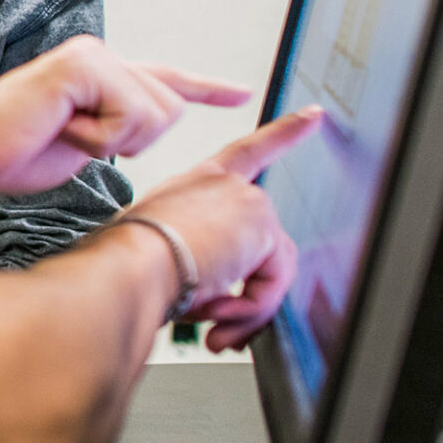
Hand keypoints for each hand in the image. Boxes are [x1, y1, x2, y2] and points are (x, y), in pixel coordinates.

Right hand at [0, 36, 253, 192]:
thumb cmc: (13, 153)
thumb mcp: (84, 147)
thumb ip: (117, 131)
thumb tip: (144, 129)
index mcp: (102, 77)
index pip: (165, 80)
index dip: (206, 88)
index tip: (240, 94)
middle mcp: (102, 58)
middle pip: (169, 109)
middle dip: (133, 141)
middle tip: (76, 138)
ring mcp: (93, 56)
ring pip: (153, 115)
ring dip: (111, 141)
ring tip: (64, 132)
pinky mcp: (84, 64)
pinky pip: (127, 115)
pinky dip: (97, 137)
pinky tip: (62, 127)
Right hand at [114, 108, 319, 350]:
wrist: (129, 264)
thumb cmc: (129, 261)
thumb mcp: (166, 253)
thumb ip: (204, 264)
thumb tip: (221, 304)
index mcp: (197, 185)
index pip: (249, 151)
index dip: (285, 133)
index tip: (313, 116)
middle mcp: (224, 186)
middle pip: (265, 245)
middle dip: (248, 296)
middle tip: (218, 326)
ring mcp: (246, 203)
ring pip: (271, 271)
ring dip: (244, 308)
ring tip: (211, 321)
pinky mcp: (261, 229)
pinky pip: (272, 285)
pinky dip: (250, 308)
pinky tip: (217, 310)